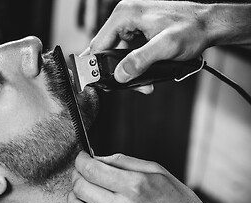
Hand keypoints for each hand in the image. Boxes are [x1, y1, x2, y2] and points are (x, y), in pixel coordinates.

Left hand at [67, 151, 242, 202]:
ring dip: (75, 196)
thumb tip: (99, 158)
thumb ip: (124, 162)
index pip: (91, 169)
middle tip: (83, 172)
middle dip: (77, 175)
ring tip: (84, 191)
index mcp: (134, 186)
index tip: (82, 158)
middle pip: (80, 187)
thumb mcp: (157, 171)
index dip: (81, 160)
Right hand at [86, 0, 212, 82]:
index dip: (95, 65)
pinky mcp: (139, 31)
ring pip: (118, 54)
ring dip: (127, 70)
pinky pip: (129, 52)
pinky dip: (135, 64)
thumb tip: (120, 74)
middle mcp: (125, 16)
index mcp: (125, 14)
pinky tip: (145, 73)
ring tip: (142, 82)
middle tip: (128, 85)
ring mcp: (132, 24)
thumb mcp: (166, 46)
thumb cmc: (192, 28)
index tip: (99, 82)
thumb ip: (141, 60)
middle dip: (116, 71)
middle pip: (107, 50)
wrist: (209, 24)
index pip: (97, 44)